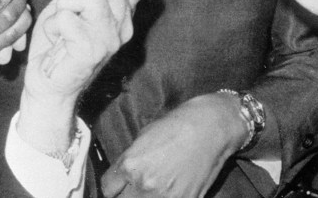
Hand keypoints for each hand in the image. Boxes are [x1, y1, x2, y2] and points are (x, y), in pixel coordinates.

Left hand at [17, 0, 150, 153]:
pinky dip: (54, 22)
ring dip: (66, 1)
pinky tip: (55, 37)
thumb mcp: (74, 4)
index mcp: (122, 13)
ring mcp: (109, 41)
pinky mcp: (91, 52)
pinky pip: (68, 18)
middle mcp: (122, 26)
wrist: (48, 83)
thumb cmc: (59, 42)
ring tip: (59, 17)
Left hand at [102, 92, 247, 197]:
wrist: (209, 128)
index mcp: (131, 165)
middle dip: (126, 194)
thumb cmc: (178, 127)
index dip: (113, 185)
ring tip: (152, 188)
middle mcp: (144, 184)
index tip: (118, 185)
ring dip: (143, 197)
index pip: (107, 188)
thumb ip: (127, 161)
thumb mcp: (142, 138)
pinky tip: (169, 189)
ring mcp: (165, 197)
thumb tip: (120, 176)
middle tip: (134, 187)